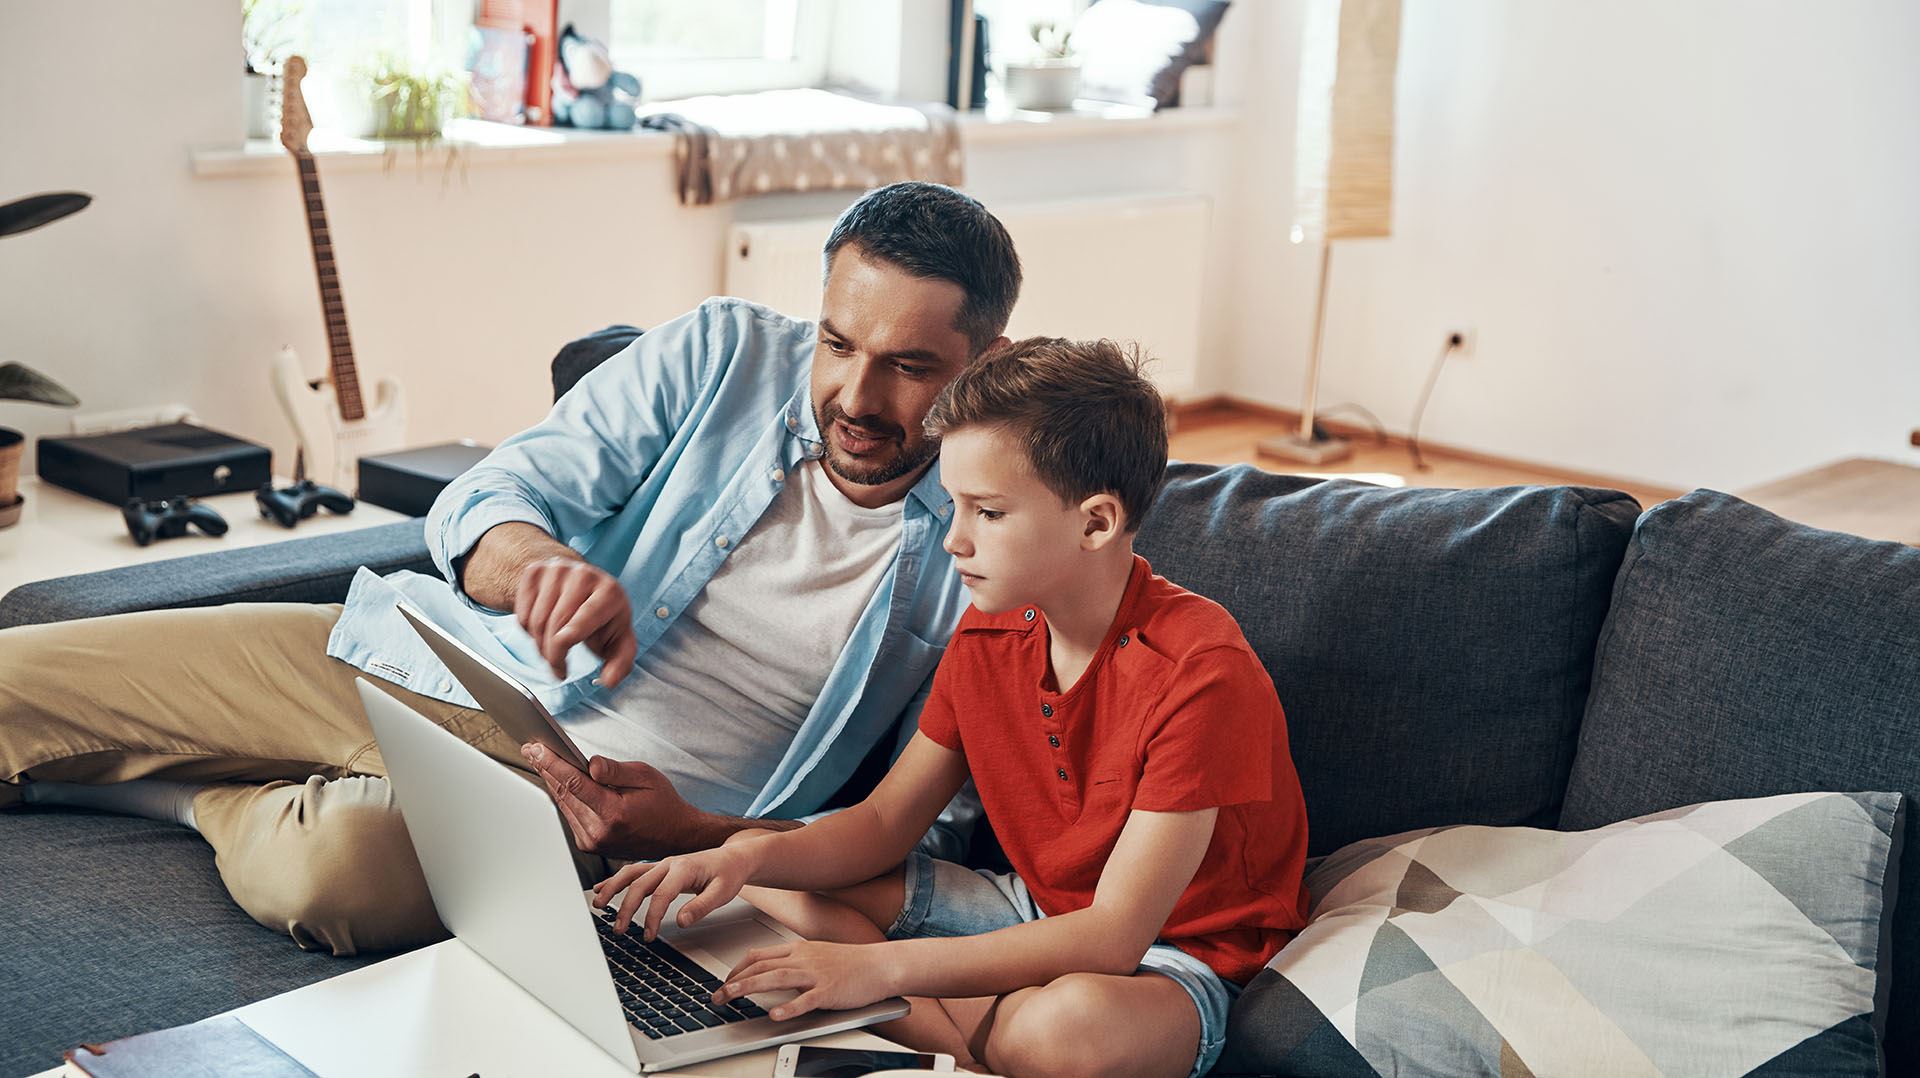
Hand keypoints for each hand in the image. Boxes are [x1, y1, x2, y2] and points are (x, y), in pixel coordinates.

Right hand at [514, 556, 637, 686]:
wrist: (582, 583)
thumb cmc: (603, 615)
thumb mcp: (619, 638)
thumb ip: (620, 663)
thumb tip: (609, 681)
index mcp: (609, 592)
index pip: (582, 619)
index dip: (565, 645)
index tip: (562, 668)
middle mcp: (584, 575)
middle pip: (555, 624)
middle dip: (553, 655)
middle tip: (558, 669)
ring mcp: (557, 570)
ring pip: (535, 621)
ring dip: (539, 646)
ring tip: (552, 650)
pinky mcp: (535, 571)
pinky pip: (522, 613)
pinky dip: (528, 631)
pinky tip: (543, 629)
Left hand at [522, 743, 710, 857]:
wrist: (674, 837)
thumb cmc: (663, 804)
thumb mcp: (646, 777)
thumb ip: (614, 770)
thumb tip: (589, 763)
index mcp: (614, 814)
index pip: (574, 784)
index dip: (552, 764)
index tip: (537, 748)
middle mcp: (598, 832)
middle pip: (563, 793)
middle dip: (545, 768)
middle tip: (531, 748)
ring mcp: (592, 841)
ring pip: (563, 804)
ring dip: (551, 780)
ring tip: (539, 759)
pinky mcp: (589, 844)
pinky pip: (569, 814)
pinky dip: (563, 795)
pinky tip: (557, 779)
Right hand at [591, 843, 755, 937]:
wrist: (733, 858)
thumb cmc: (728, 874)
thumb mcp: (723, 892)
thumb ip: (702, 906)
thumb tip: (681, 921)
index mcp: (684, 868)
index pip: (662, 894)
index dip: (652, 916)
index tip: (648, 935)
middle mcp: (669, 863)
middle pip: (640, 884)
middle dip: (626, 907)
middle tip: (618, 930)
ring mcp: (662, 865)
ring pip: (631, 874)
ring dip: (612, 888)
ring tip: (597, 904)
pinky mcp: (659, 868)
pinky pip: (633, 873)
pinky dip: (615, 880)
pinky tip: (601, 889)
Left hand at [714, 940, 899, 1020]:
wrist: (881, 964)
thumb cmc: (852, 962)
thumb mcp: (817, 955)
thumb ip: (794, 962)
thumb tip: (770, 972)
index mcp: (798, 949)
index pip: (758, 955)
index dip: (736, 969)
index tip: (725, 982)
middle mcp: (803, 958)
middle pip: (760, 966)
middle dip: (733, 981)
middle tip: (716, 996)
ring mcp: (816, 974)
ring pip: (775, 978)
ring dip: (748, 988)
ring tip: (730, 997)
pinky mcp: (829, 991)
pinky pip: (805, 999)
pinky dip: (788, 1007)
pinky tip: (774, 1015)